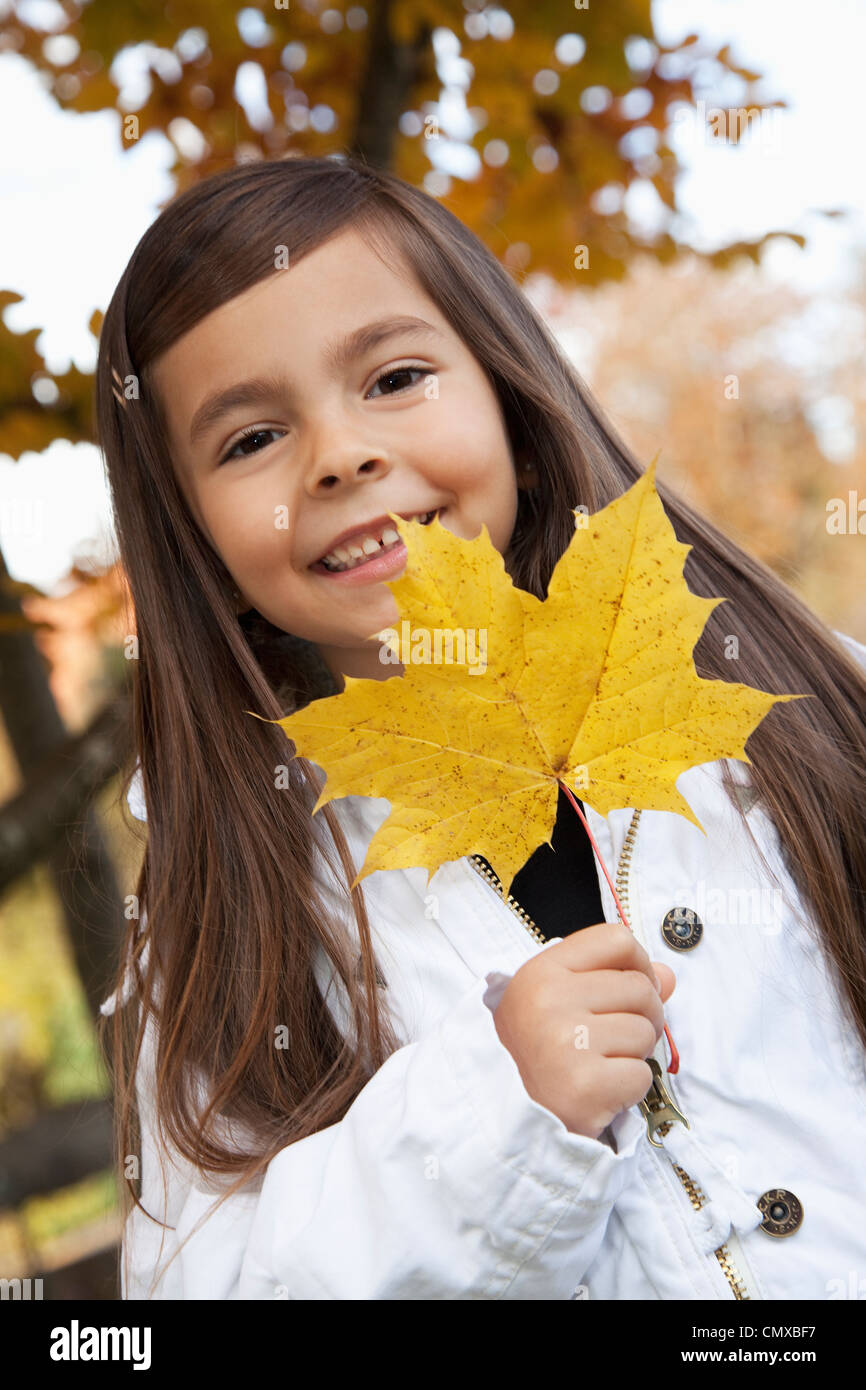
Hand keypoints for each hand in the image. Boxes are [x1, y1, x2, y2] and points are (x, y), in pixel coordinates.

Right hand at [491, 921, 675, 1138]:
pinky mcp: (584, 1086)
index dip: (637, 964)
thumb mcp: (563, 1001)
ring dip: (635, 1054)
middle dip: (642, 1016)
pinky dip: (630, 1088)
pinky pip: (642, 1075)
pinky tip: (600, 1091)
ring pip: (645, 1032)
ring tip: (601, 1065)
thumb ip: (615, 980)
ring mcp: (565, 1043)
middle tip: (612, 1039)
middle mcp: (549, 1001)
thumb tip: (667, 976)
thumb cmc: (542, 1054)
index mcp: (542, 971)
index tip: (627, 989)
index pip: (617, 939)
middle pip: (641, 987)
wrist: (511, 1119)